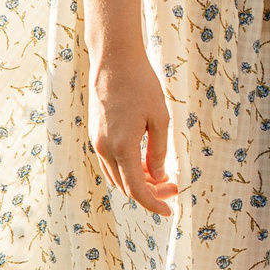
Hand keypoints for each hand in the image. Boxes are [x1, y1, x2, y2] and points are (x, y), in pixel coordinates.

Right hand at [89, 49, 179, 216]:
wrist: (113, 59)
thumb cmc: (141, 85)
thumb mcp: (160, 119)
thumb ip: (158, 153)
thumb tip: (158, 177)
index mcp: (122, 147)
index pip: (137, 189)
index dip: (154, 204)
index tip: (170, 211)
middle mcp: (104, 148)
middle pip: (126, 186)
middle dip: (150, 192)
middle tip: (173, 187)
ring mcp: (96, 141)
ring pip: (116, 175)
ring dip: (137, 181)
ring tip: (161, 176)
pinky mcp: (95, 133)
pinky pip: (110, 162)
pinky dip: (127, 169)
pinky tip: (145, 162)